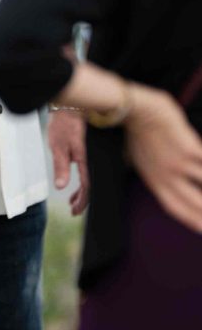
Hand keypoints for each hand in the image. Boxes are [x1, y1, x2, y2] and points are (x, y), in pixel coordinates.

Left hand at [48, 109, 88, 215]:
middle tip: (74, 210)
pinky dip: (81, 179)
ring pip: (89, 178)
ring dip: (82, 191)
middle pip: (90, 185)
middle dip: (83, 200)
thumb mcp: (58, 146)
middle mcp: (90, 159)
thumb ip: (61, 167)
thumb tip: (61, 187)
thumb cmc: (63, 123)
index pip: (87, 186)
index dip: (82, 201)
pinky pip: (87, 170)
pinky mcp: (86, 151)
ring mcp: (89, 155)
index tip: (75, 211)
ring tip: (72, 201)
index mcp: (85, 160)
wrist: (70, 105)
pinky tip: (72, 184)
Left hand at [125, 85, 201, 232]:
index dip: (191, 220)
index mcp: (154, 180)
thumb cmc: (138, 129)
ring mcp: (179, 164)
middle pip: (194, 203)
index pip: (175, 208)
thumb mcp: (137, 157)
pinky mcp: (189, 149)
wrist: (135, 109)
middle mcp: (167, 177)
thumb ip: (148, 168)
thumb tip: (140, 168)